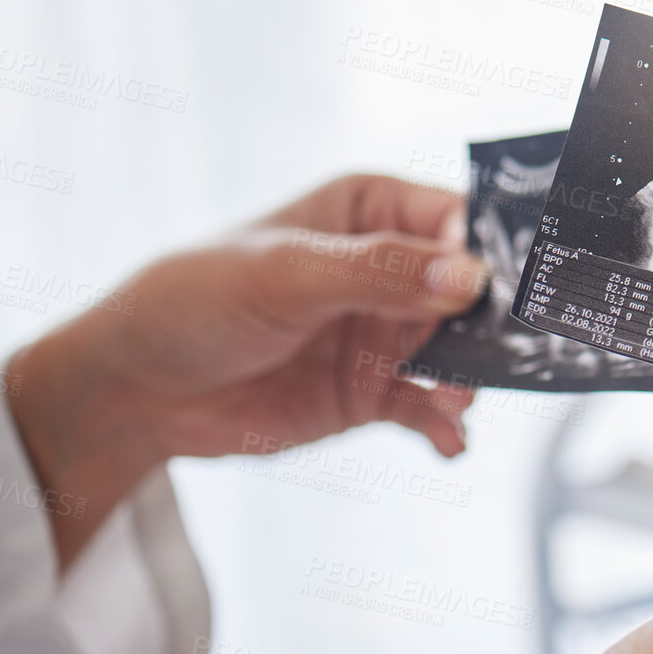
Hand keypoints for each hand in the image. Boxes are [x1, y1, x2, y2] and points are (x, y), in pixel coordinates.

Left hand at [8, 175, 486, 564]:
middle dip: (493, 327)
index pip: (460, 220)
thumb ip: (380, 273)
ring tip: (456, 400)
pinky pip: (432, 409)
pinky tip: (447, 442)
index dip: (494, 250)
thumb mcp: (287, 274)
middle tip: (499, 358)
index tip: (516, 289)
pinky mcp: (377, 394)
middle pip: (474, 294)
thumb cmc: (195, 300)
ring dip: (471, 379)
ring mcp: (387, 334)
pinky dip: (446, 426)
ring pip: (461, 354)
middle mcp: (392, 270)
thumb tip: (469, 277)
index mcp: (373, 211)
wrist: (136, 390)